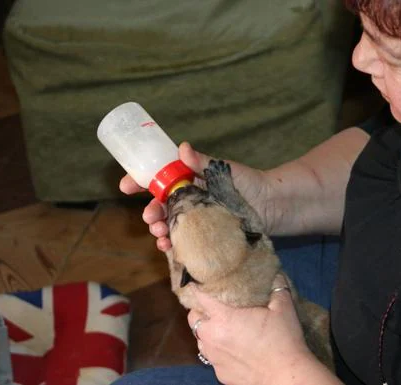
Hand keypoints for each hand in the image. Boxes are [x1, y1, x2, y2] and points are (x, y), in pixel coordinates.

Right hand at [119, 141, 270, 250]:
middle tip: (149, 217)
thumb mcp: (225, 169)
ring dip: (160, 231)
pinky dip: (174, 246)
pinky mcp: (207, 237)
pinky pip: (186, 242)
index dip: (140, 182)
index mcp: (189, 181)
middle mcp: (190, 201)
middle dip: (150, 212)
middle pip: (162, 207)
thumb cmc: (250, 183)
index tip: (126, 186)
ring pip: (171, 226)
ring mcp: (198, 220)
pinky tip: (170, 248)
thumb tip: (181, 147)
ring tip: (159, 234)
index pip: (159, 180)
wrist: (274, 206)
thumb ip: (202, 162)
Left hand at [186, 276, 315, 384]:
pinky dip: (218, 352)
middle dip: (199, 311)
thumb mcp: (283, 308)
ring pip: (200, 341)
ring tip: (222, 329)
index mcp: (224, 318)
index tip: (196, 284)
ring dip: (207, 333)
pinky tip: (233, 350)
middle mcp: (213, 337)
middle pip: (193, 320)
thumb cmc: (283, 339)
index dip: (196, 289)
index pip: (200, 298)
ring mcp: (214, 358)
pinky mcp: (220, 374)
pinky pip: (213, 359)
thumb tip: (276, 274)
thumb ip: (277, 288)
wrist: (285, 375)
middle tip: (212, 308)